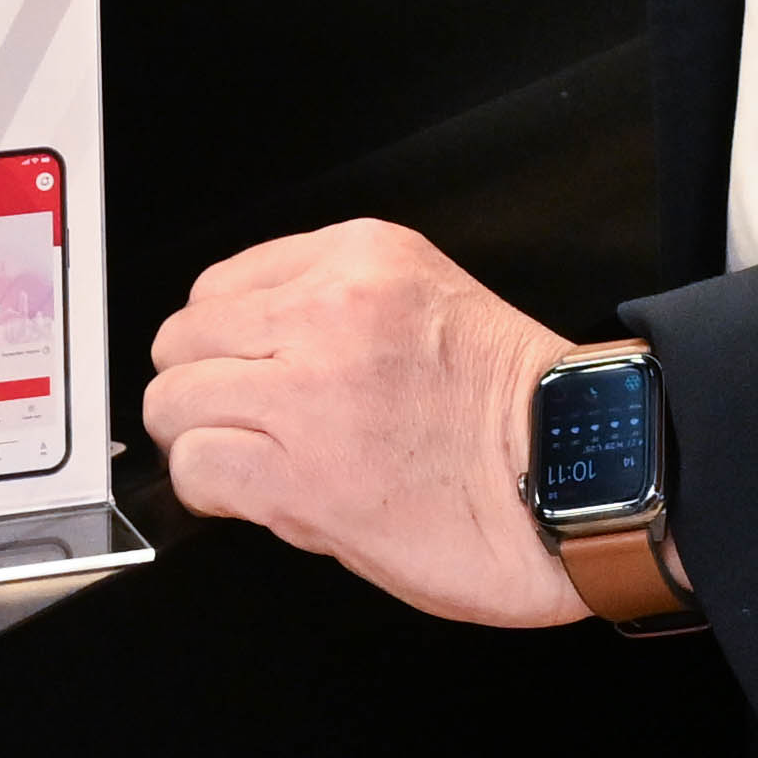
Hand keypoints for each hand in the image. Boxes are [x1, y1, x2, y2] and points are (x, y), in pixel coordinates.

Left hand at [142, 221, 586, 629]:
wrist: (584, 480)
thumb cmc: (525, 413)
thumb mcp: (427, 306)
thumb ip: (334, 316)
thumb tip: (253, 362)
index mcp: (361, 258)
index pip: (221, 286)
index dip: (226, 344)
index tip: (247, 375)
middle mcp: (328, 311)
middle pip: (183, 339)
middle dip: (202, 389)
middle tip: (242, 425)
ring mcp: (310, 391)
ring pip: (174, 401)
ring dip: (202, 439)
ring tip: (252, 464)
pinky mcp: (300, 474)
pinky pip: (197, 468)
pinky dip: (211, 491)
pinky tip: (257, 499)